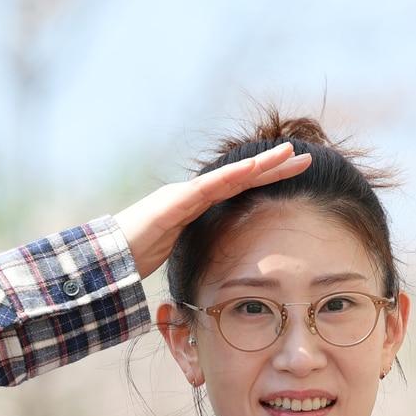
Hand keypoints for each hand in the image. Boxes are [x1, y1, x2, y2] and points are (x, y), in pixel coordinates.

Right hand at [112, 141, 313, 280]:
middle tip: (306, 157)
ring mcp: (183, 195)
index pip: (239, 189)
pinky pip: (208, 188)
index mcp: (196, 205)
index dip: (267, 179)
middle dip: (274, 167)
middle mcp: (193, 194)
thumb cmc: (138, 256)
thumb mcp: (178, 251)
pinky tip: (253, 168)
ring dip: (261, 165)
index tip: (294, 172)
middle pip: (241, 177)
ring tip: (288, 154)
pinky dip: (232, 177)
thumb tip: (218, 261)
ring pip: (230, 176)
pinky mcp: (173, 203)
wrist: (109, 258)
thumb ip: (197, 246)